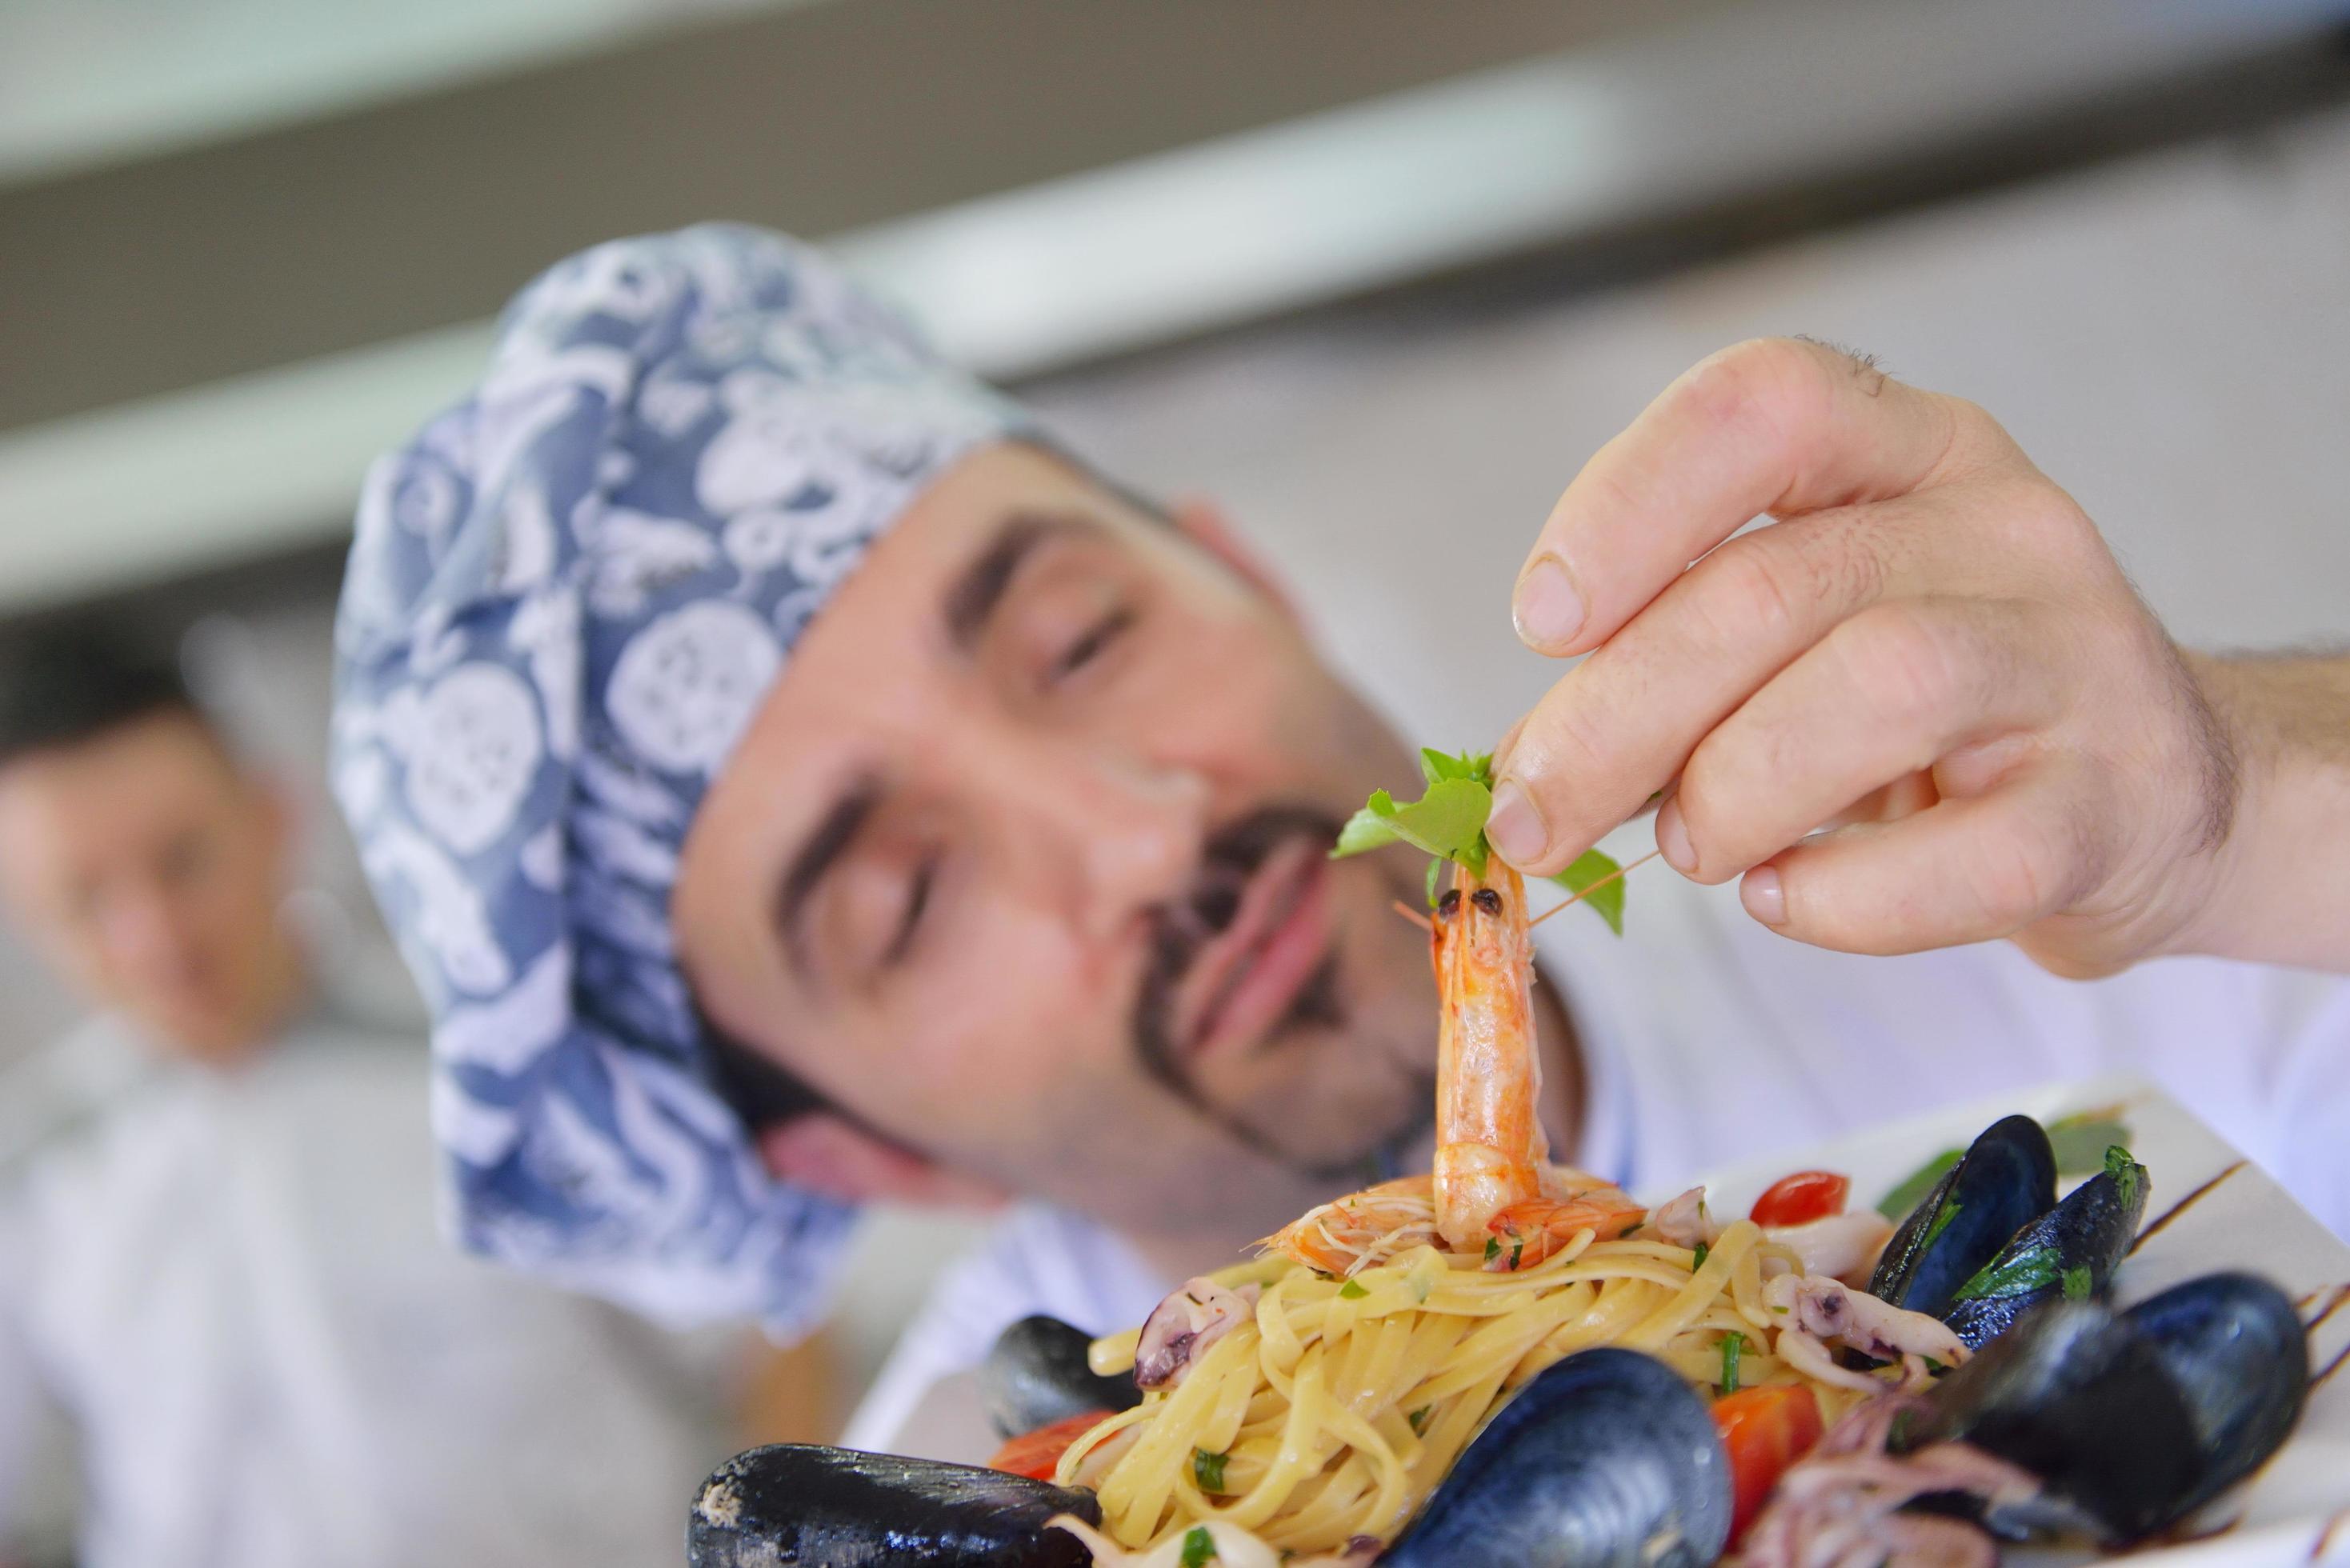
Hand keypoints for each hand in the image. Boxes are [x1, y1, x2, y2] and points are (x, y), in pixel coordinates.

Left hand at [1486, 337, 2240, 978]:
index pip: (1761, 404)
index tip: (1541, 621)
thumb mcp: (1802, 637)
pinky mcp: (2115, 803)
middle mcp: (2001, 524)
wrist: (2155, 799)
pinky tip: (1787, 897)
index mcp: (1907, 450)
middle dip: (1615, 717)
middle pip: (1771, 586)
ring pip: (1876, 687)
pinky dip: (1840, 898)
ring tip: (1695, 847)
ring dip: (1732, 790)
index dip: (1628, 500)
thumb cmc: (1929, 713)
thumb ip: (1673, 658)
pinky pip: (1967, 855)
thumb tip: (1520, 768)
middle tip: (1535, 814)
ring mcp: (2074, 657)